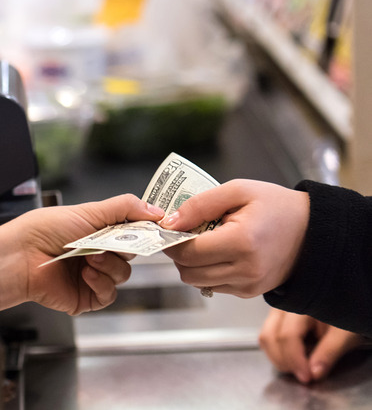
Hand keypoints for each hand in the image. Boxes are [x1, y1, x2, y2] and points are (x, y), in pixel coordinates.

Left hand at [0, 194, 164, 314]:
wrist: (21, 256)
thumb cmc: (44, 230)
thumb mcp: (88, 210)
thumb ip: (125, 208)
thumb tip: (155, 210)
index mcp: (96, 231)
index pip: (130, 231)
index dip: (143, 231)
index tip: (157, 228)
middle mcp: (95, 253)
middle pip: (131, 254)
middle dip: (124, 247)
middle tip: (111, 241)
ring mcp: (91, 276)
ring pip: (122, 274)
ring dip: (110, 265)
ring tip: (90, 257)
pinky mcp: (85, 297)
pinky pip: (108, 294)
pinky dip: (101, 283)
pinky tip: (86, 274)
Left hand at [159, 179, 309, 297]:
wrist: (314, 231)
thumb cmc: (277, 206)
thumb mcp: (238, 191)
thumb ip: (200, 205)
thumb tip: (170, 222)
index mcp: (242, 242)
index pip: (187, 252)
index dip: (171, 241)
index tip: (170, 228)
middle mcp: (245, 270)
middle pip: (188, 272)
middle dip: (179, 254)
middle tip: (186, 234)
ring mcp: (248, 285)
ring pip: (197, 282)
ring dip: (192, 264)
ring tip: (205, 242)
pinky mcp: (249, 293)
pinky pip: (213, 286)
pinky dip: (208, 271)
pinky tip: (220, 253)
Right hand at [259, 308, 363, 383]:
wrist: (341, 309)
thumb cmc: (344, 319)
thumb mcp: (344, 335)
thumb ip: (329, 352)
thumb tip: (314, 373)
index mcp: (302, 306)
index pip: (288, 335)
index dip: (295, 359)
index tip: (307, 377)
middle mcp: (283, 306)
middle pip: (270, 337)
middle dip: (284, 361)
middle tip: (303, 375)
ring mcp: (276, 312)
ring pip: (265, 338)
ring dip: (278, 358)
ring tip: (299, 367)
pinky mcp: (274, 319)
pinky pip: (266, 338)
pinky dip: (277, 353)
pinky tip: (294, 357)